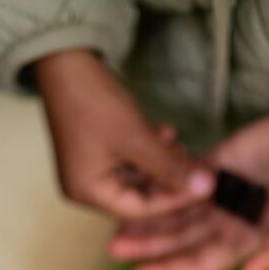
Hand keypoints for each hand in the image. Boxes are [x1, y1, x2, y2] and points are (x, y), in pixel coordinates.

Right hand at [34, 49, 213, 217]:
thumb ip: (170, 166)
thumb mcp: (136, 137)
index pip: (139, 210)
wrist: (63, 59)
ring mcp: (89, 169)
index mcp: (87, 192)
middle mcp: (85, 187)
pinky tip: (167, 135)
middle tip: (198, 169)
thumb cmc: (91, 100)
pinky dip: (150, 152)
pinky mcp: (96, 151)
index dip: (173, 200)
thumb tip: (205, 188)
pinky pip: (129, 161)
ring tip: (184, 149)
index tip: (203, 188)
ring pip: (136, 177)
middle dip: (169, 182)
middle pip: (138, 196)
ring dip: (162, 165)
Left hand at [111, 109, 268, 269]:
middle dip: (148, 245)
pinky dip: (158, 184)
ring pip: (174, 211)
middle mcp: (228, 224)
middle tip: (111, 249)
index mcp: (245, 244)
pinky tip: (134, 185)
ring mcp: (219, 194)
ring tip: (114, 223)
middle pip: (179, 239)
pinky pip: (179, 178)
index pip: (198, 263)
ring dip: (147, 217)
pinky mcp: (214, 165)